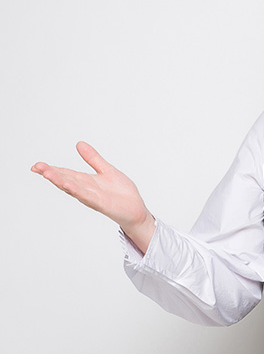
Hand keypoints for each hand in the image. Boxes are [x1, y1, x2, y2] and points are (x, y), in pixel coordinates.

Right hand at [31, 142, 154, 251]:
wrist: (136, 210)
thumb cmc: (122, 193)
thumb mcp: (106, 170)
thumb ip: (93, 158)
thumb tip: (79, 144)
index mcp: (86, 181)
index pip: (65, 173)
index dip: (51, 169)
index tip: (37, 165)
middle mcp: (86, 190)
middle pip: (65, 180)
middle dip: (51, 174)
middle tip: (37, 167)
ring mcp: (93, 197)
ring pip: (73, 188)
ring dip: (60, 181)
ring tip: (47, 174)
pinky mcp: (102, 204)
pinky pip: (87, 196)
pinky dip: (77, 190)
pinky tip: (68, 185)